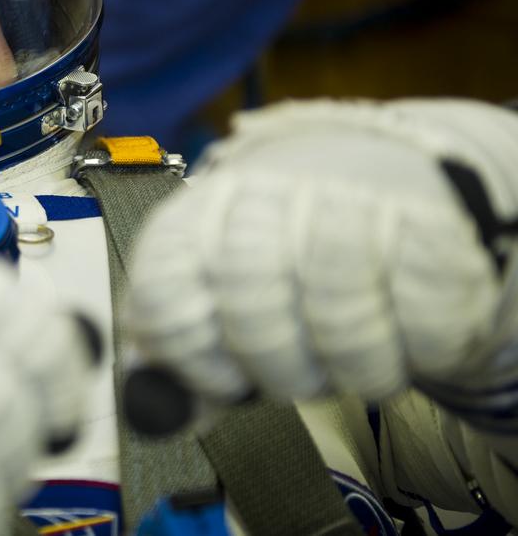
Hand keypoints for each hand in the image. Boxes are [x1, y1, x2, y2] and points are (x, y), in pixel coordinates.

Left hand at [125, 99, 512, 405]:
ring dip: (346, 369)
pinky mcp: (427, 231)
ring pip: (340, 330)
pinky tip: (397, 331)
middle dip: (276, 369)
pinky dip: (411, 354)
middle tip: (295, 370)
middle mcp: (264, 201)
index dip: (191, 357)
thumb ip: (181, 353)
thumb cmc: (275, 250)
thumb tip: (156, 410)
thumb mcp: (210, 291)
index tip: (221, 378)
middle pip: (253, 316)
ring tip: (344, 352)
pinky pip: (421, 330)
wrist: (364, 173)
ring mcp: (347, 208)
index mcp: (194, 218)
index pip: (165, 294)